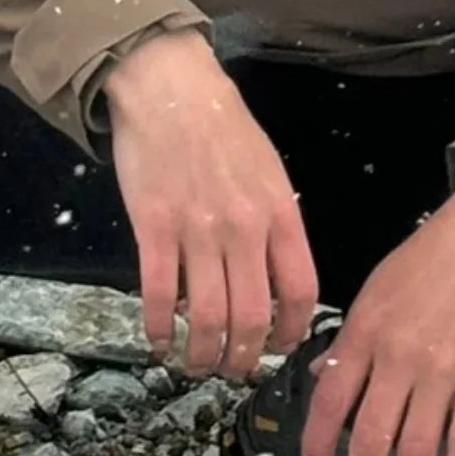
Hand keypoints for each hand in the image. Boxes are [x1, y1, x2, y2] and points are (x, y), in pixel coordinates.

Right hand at [103, 30, 318, 378]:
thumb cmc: (222, 124)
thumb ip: (274, 222)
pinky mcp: (154, 227)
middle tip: (234, 368)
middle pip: (252, 317)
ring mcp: (198, 230)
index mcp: (278, 213)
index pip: (299, 291)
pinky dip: (160, 329)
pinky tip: (159, 340)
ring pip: (207, 317)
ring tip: (198, 364)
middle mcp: (243, 228)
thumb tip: (269, 277)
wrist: (171, 87)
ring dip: (203, 355)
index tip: (279, 347)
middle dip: (244, 357)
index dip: (292, 332)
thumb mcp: (267, 169)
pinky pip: (160, 295)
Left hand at [300, 173, 454, 455]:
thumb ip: (352, 335)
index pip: (332, 397)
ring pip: (418, 445)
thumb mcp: (378, 286)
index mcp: (367, 329)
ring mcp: (443, 371)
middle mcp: (399, 356)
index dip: (318, 440)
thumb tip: (324, 376)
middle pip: (371, 433)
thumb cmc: (433, 254)